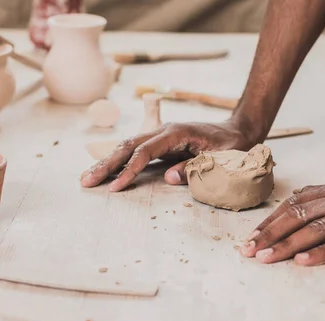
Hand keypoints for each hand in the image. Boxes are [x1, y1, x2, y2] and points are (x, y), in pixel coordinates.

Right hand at [80, 121, 256, 191]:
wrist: (238, 130)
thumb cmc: (232, 145)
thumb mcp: (219, 159)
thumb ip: (194, 168)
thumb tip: (169, 178)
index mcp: (176, 133)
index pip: (144, 152)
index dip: (129, 170)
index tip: (116, 187)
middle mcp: (163, 131)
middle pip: (128, 146)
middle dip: (106, 164)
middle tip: (86, 181)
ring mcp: (160, 135)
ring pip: (127, 147)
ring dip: (107, 162)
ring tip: (87, 177)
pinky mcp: (161, 143)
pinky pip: (135, 151)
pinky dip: (119, 161)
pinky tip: (107, 171)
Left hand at [241, 169, 324, 265]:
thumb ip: (322, 195)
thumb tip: (293, 201)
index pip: (292, 206)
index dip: (269, 222)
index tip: (249, 238)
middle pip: (296, 216)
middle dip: (269, 235)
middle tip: (247, 251)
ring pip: (315, 229)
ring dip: (287, 244)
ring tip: (266, 259)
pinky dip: (323, 252)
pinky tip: (304, 262)